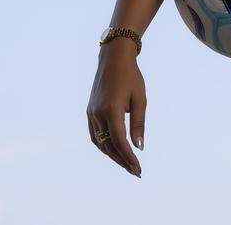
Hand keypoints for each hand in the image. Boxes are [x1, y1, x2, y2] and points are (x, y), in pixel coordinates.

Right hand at [87, 40, 145, 176]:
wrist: (113, 59)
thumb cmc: (131, 77)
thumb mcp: (140, 99)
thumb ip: (139, 123)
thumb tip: (139, 147)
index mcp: (111, 110)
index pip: (119, 141)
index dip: (128, 157)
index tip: (138, 168)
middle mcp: (98, 114)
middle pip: (108, 146)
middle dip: (122, 160)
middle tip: (136, 172)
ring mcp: (91, 113)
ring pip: (100, 142)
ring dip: (113, 155)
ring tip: (127, 164)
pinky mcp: (90, 112)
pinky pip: (95, 135)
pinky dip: (104, 145)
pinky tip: (114, 151)